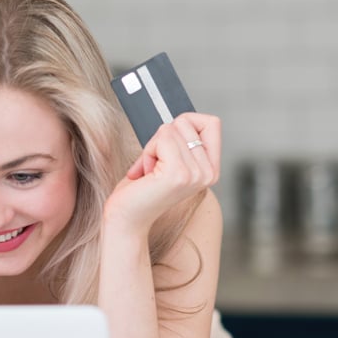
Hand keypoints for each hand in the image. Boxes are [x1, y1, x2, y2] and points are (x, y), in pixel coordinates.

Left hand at [105, 113, 221, 230]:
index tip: (168, 146)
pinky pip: (162, 138)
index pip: (211, 123)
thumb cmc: (140, 190)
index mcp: (211, 170)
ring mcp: (195, 174)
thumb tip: (179, 118)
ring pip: (172, 129)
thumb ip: (181, 142)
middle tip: (154, 165)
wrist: (126, 220)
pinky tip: (146, 173)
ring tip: (150, 172)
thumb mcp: (168, 160)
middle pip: (187, 122)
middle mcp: (208, 173)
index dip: (185, 124)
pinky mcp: (178, 173)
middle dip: (162, 138)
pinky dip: (148, 151)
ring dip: (152, 147)